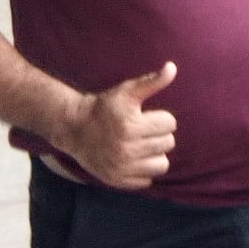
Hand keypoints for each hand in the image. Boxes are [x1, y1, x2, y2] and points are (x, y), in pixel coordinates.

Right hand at [54, 61, 178, 189]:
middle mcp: (126, 150)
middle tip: (145, 130)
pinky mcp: (117, 181)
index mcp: (131, 126)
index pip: (170, 124)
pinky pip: (148, 180)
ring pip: (162, 164)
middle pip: (168, 143)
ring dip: (156, 154)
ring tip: (144, 145)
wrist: (75, 128)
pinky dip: (145, 169)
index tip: (148, 116)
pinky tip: (135, 158)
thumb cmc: (104, 107)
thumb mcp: (127, 91)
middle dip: (160, 134)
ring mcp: (121, 168)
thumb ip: (152, 81)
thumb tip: (172, 67)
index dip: (162, 118)